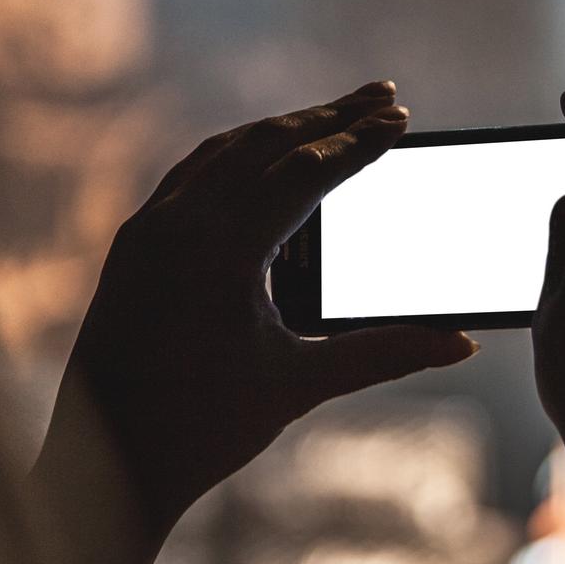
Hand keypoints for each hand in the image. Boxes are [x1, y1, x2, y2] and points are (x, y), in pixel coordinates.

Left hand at [56, 82, 478, 527]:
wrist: (103, 468)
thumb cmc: (200, 430)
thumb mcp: (300, 386)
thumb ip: (384, 353)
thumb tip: (461, 342)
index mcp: (221, 250)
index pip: (304, 171)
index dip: (359, 142)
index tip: (401, 118)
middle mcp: (177, 224)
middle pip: (264, 144)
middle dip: (327, 117)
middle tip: (382, 95)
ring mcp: (146, 230)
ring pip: (222, 152)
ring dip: (281, 129)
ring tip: (332, 118)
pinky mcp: (130, 246)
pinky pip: (189, 176)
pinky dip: (235, 154)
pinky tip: (260, 160)